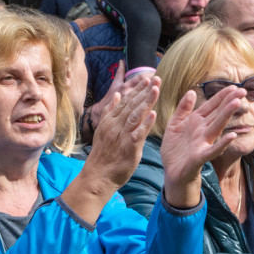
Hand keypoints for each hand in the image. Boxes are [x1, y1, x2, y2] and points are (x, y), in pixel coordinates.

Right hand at [62, 76, 159, 225]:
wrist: (97, 176)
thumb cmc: (104, 155)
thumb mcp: (104, 130)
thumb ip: (112, 112)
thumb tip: (118, 94)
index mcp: (110, 120)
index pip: (126, 101)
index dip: (137, 89)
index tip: (148, 78)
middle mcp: (115, 125)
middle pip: (132, 104)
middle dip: (144, 91)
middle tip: (156, 78)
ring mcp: (121, 135)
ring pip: (135, 115)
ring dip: (146, 101)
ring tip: (156, 89)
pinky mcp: (128, 147)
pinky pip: (138, 133)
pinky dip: (146, 123)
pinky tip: (153, 114)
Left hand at [160, 85, 247, 207]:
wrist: (171, 172)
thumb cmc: (175, 150)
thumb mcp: (174, 125)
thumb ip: (183, 109)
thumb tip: (192, 92)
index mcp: (196, 122)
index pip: (211, 106)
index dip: (221, 96)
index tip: (234, 86)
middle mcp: (202, 131)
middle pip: (218, 113)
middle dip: (229, 101)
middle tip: (243, 90)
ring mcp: (203, 143)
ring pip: (217, 126)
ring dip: (227, 115)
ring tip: (237, 103)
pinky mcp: (200, 156)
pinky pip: (212, 150)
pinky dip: (222, 143)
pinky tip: (231, 136)